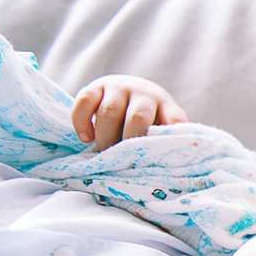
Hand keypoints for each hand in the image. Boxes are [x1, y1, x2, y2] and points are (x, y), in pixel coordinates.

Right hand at [71, 75, 188, 150]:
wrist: (131, 89)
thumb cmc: (149, 119)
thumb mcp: (162, 126)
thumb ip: (164, 141)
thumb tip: (166, 168)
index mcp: (166, 106)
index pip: (174, 119)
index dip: (170, 136)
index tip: (161, 155)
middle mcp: (144, 93)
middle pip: (137, 117)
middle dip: (129, 141)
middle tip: (123, 160)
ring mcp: (119, 87)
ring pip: (109, 111)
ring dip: (105, 136)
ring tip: (104, 153)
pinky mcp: (95, 86)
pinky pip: (84, 101)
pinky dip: (82, 121)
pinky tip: (85, 138)